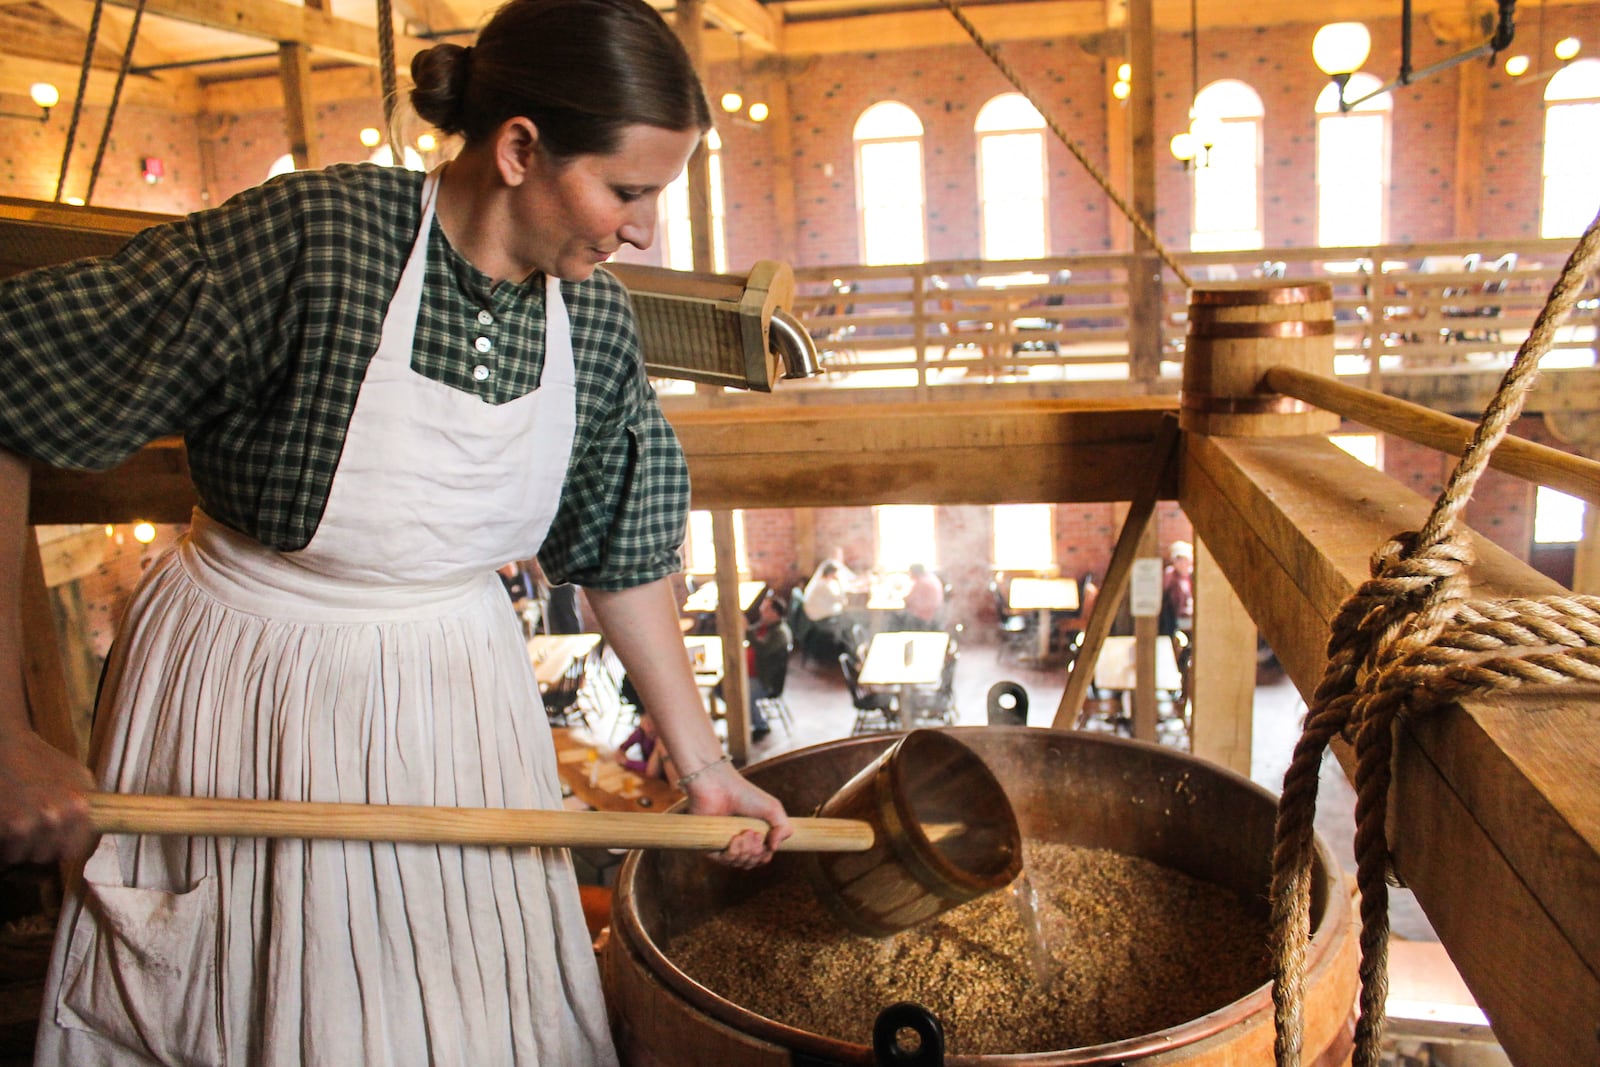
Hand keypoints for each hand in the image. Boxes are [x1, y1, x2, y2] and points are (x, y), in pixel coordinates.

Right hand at [0, 728, 95, 866]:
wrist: (7, 746)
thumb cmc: (42, 762)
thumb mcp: (79, 778)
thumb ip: (89, 808)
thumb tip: (98, 830)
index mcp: (79, 806)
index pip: (74, 850)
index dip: (62, 846)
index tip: (55, 840)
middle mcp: (56, 817)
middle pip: (46, 855)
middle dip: (37, 844)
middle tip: (30, 823)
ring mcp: (27, 823)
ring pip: (22, 856)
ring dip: (17, 845)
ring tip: (16, 820)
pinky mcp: (5, 826)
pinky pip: (4, 852)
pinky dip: (1, 843)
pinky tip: (4, 822)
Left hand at [681, 759, 790, 869]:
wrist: (721, 787)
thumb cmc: (746, 795)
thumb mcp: (774, 809)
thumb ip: (784, 830)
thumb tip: (774, 849)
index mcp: (751, 837)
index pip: (760, 859)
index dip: (764, 856)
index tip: (766, 839)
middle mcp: (737, 842)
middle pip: (750, 863)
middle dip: (756, 852)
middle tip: (754, 833)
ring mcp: (722, 844)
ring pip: (738, 863)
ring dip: (746, 851)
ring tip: (745, 833)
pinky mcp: (709, 845)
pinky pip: (723, 861)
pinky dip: (733, 852)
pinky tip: (736, 838)